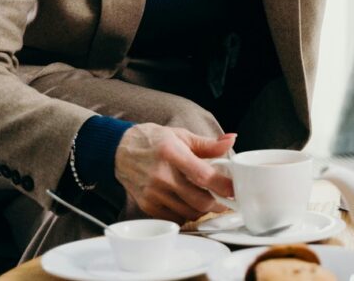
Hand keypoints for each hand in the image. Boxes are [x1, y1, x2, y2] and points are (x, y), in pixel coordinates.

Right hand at [113, 122, 236, 222]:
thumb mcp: (181, 136)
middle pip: (199, 200)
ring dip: (203, 210)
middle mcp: (161, 176)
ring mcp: (153, 193)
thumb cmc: (152, 141)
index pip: (202, 175)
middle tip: (225, 199)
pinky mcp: (147, 205)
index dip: (222, 185)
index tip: (234, 190)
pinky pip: (174, 218)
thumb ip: (208, 144)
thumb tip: (231, 140)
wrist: (119, 150)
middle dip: (218, 204)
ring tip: (207, 200)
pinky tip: (188, 204)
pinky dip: (186, 214)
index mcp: (172, 153)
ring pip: (188, 213)